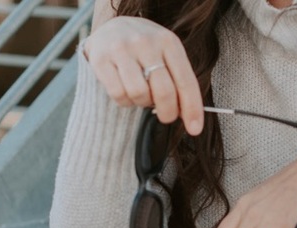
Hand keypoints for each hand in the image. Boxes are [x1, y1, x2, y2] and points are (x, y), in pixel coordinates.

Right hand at [83, 16, 204, 134]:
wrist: (110, 29)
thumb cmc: (144, 50)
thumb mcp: (166, 56)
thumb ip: (178, 82)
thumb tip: (189, 117)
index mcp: (168, 42)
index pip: (185, 81)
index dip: (192, 108)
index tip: (195, 130)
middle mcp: (146, 42)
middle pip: (164, 91)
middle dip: (168, 112)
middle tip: (165, 116)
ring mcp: (122, 49)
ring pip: (139, 94)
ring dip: (142, 103)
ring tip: (140, 94)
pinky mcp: (101, 59)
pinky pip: (118, 94)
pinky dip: (124, 101)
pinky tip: (124, 90)